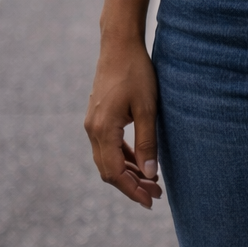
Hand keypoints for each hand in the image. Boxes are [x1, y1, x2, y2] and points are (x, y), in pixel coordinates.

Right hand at [85, 37, 161, 209]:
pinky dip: (123, 157)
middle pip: (108, 171)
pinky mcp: (98, 117)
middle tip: (155, 194)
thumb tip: (150, 174)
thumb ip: (147, 142)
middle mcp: (92, 129)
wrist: (119, 44)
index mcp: (103, 129)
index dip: (132, 190)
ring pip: (107, 159)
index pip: (115, 173)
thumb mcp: (147, 108)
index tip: (150, 202)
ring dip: (128, 173)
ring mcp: (93, 123)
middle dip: (131, 185)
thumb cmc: (136, 73)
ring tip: (152, 181)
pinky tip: (140, 161)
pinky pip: (108, 146)